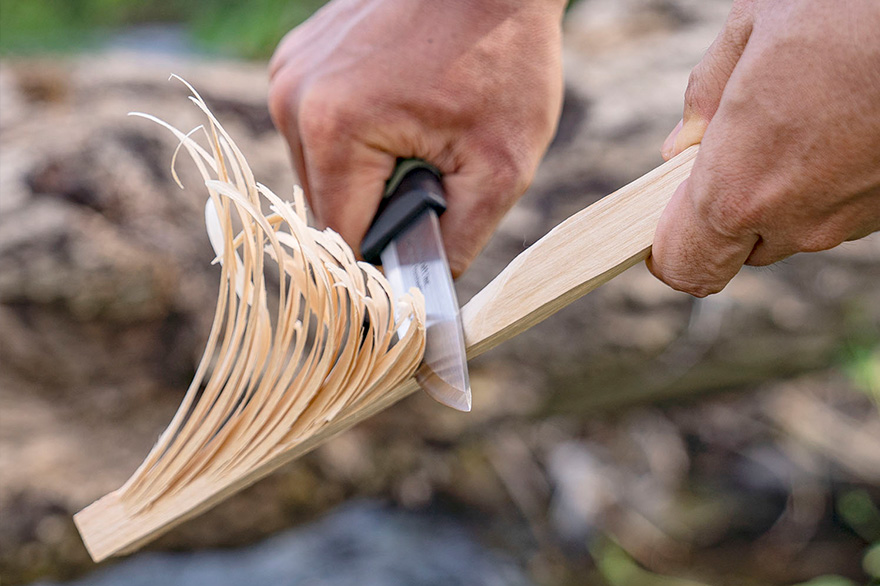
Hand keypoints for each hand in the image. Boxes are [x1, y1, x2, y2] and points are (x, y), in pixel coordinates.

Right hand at [269, 0, 565, 276]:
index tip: (410, 278)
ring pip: (321, 172)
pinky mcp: (299, 58)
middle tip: (434, 187)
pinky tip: (401, 115)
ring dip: (366, 180)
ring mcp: (290, 73)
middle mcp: (294, 99)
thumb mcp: (500, 167)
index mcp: (334, 130)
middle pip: (327, 209)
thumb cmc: (505, 56)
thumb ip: (455, 244)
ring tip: (420, 145)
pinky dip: (356, 142)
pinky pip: (319, 130)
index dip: (378, 270)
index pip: (341, 241)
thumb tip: (421, 300)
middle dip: (378, 216)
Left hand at [648, 0, 879, 296]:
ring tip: (800, 115)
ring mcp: (848, 221)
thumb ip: (705, 95)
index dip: (667, 246)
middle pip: (736, 246)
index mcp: (737, 189)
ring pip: (790, 226)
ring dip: (780, 188)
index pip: (684, 266)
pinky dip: (827, 178)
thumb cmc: (848, 7)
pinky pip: (836, 208)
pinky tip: (841, 121)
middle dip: (725, 206)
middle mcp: (793, 221)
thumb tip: (680, 144)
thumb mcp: (754, 26)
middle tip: (737, 143)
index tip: (667, 209)